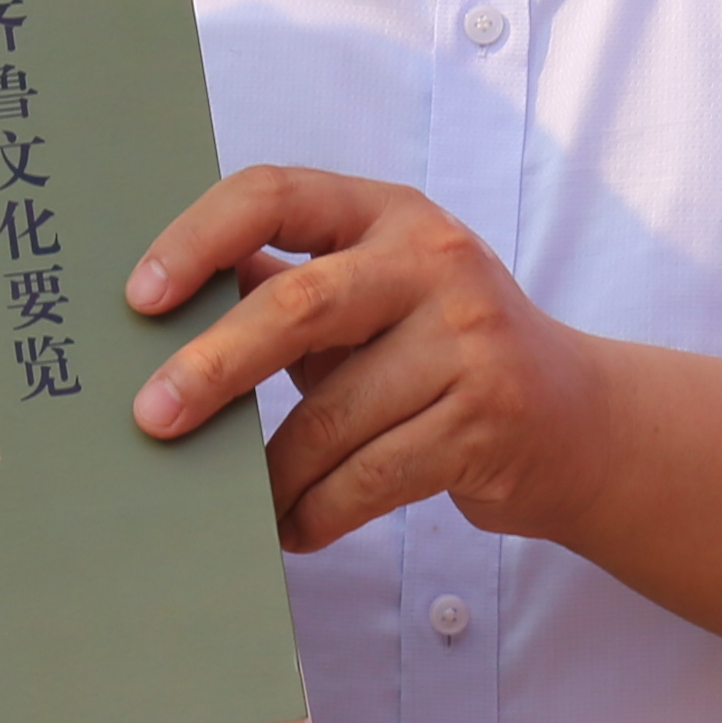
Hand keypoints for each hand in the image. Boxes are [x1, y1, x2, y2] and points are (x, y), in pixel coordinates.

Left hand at [122, 166, 624, 555]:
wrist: (580, 422)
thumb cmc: (441, 353)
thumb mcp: (373, 297)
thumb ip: (286, 285)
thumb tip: (162, 306)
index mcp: (388, 213)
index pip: (276, 194)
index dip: (198, 238)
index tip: (141, 297)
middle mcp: (432, 261)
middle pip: (299, 305)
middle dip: (213, 367)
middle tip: (152, 416)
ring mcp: (468, 339)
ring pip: (332, 416)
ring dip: (272, 474)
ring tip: (241, 504)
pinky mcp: (486, 419)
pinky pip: (370, 476)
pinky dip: (318, 511)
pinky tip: (294, 528)